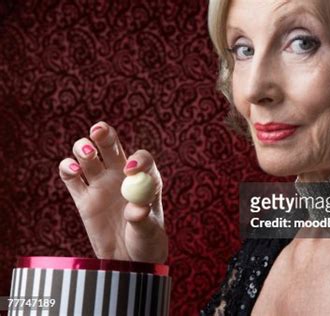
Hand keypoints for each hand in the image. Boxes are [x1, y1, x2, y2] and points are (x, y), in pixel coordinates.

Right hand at [58, 121, 167, 262]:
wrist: (127, 262)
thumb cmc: (146, 244)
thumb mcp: (148, 233)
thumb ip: (142, 219)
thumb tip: (138, 208)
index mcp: (146, 179)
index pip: (142, 159)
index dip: (136, 160)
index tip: (130, 169)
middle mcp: (122, 175)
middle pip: (111, 147)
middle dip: (104, 135)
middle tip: (98, 132)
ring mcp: (101, 184)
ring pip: (88, 156)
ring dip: (84, 148)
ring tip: (88, 154)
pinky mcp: (83, 198)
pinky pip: (71, 178)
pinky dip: (67, 169)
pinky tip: (72, 170)